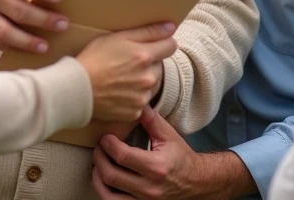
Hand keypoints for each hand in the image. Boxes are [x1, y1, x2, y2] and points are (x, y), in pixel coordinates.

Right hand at [77, 25, 176, 122]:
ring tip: (122, 79)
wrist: (77, 89)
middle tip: (128, 63)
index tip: (152, 46)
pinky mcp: (135, 112)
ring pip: (152, 85)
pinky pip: (141, 102)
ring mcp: (143, 96)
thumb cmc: (94, 59)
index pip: (171, 46)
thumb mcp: (118, 37)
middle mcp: (148, 77)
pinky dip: (133, 98)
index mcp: (146, 55)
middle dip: (149, 64)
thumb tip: (171, 27)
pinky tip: (119, 92)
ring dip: (143, 82)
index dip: (162, 44)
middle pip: (160, 66)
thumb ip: (148, 31)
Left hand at [91, 107, 254, 199]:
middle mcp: (149, 187)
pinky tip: (103, 179)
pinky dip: (103, 191)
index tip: (105, 137)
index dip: (109, 145)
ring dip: (98, 177)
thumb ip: (151, 120)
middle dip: (99, 158)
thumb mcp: (169, 136)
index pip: (123, 156)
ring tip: (98, 163)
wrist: (195, 182)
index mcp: (156, 167)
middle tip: (98, 147)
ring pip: (108, 194)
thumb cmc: (180, 157)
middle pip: (112, 175)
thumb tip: (137, 103)